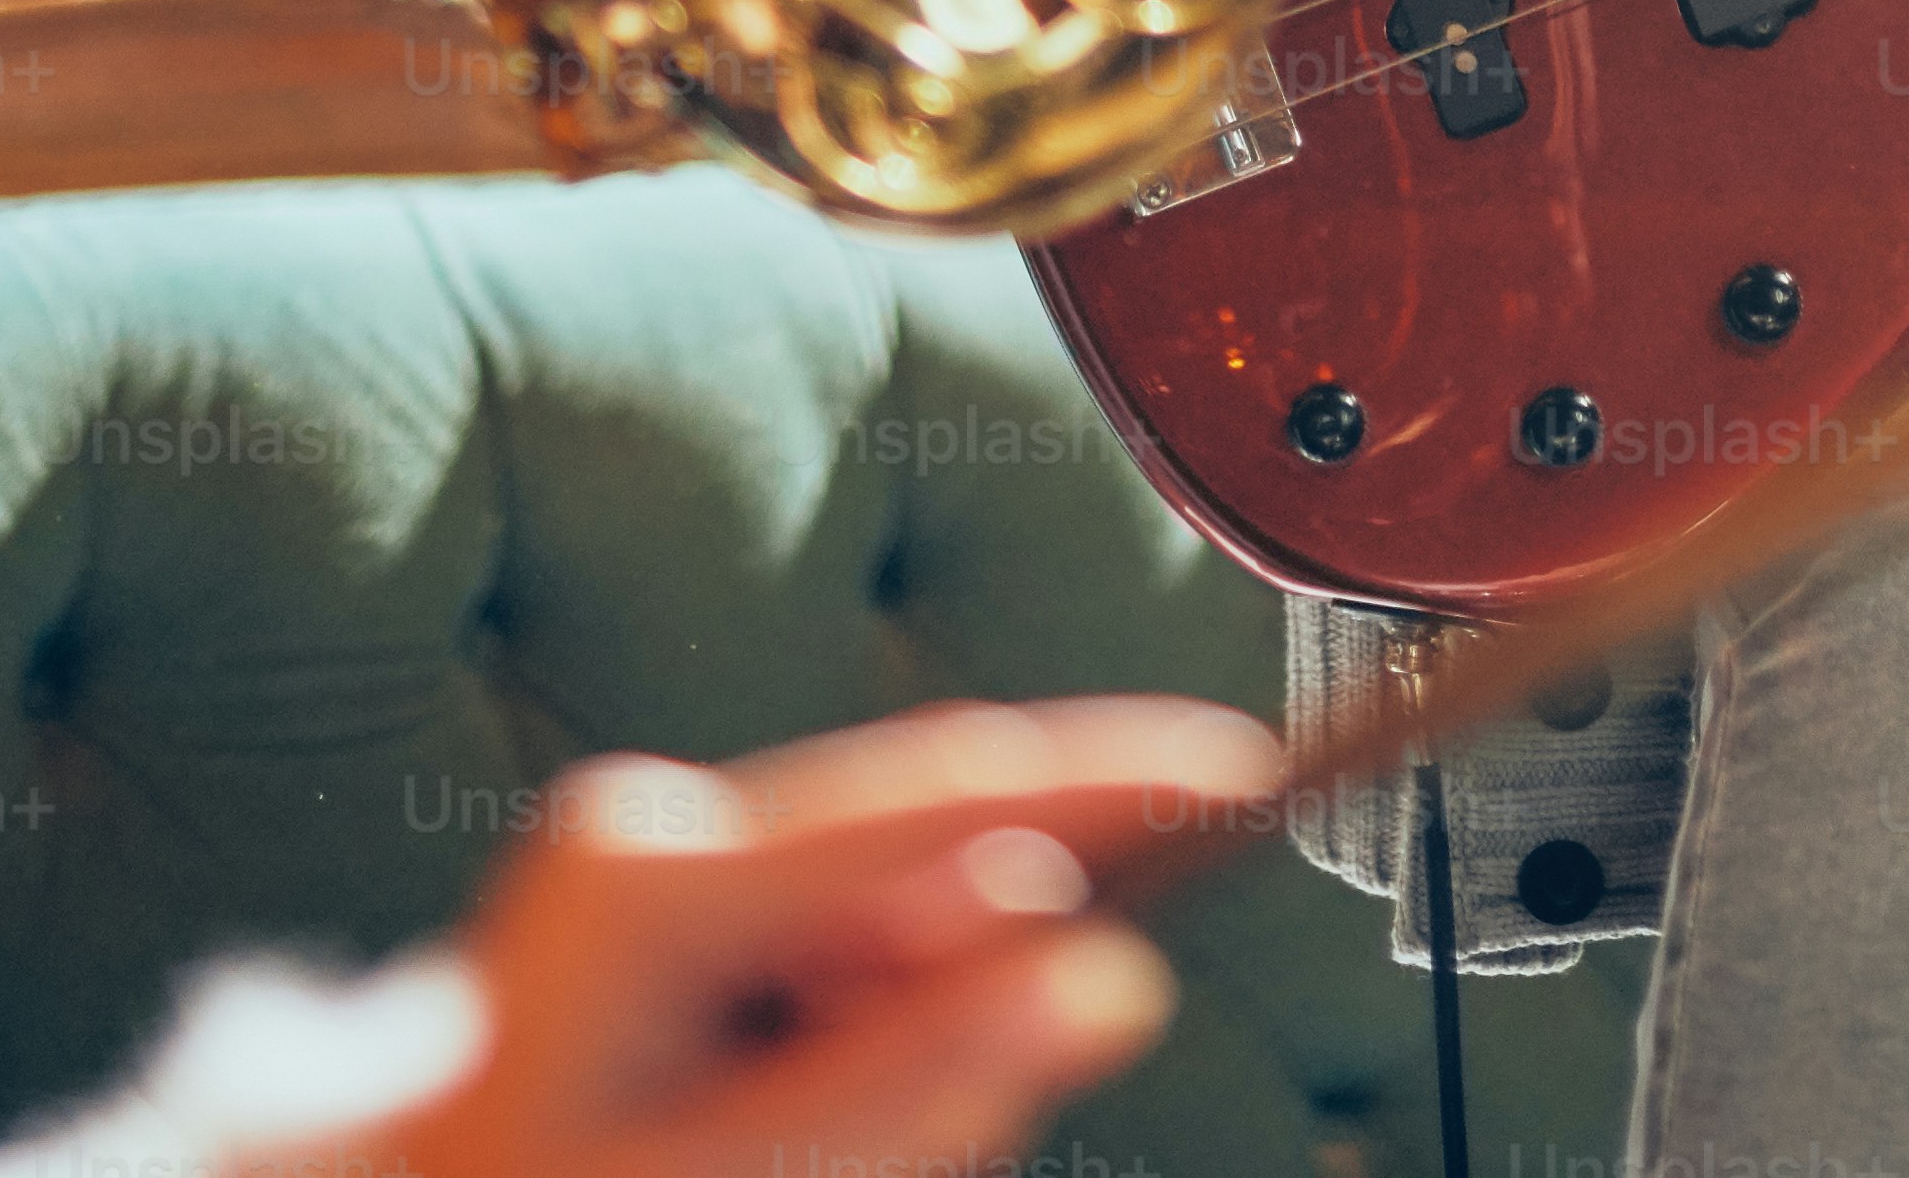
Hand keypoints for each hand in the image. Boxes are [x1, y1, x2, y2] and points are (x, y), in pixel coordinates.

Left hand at [258, 700, 1277, 1177]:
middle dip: (969, 1009)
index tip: (1245, 769)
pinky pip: (838, 978)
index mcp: (663, 868)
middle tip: (896, 1154)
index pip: (946, 793)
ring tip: (791, 1161)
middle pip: (932, 886)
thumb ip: (924, 1084)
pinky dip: (855, 1063)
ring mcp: (663, 871)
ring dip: (906, 1059)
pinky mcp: (674, 924)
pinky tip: (777, 1139)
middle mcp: (663, 831)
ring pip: (898, 945)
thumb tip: (1109, 978)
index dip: (1113, 775)